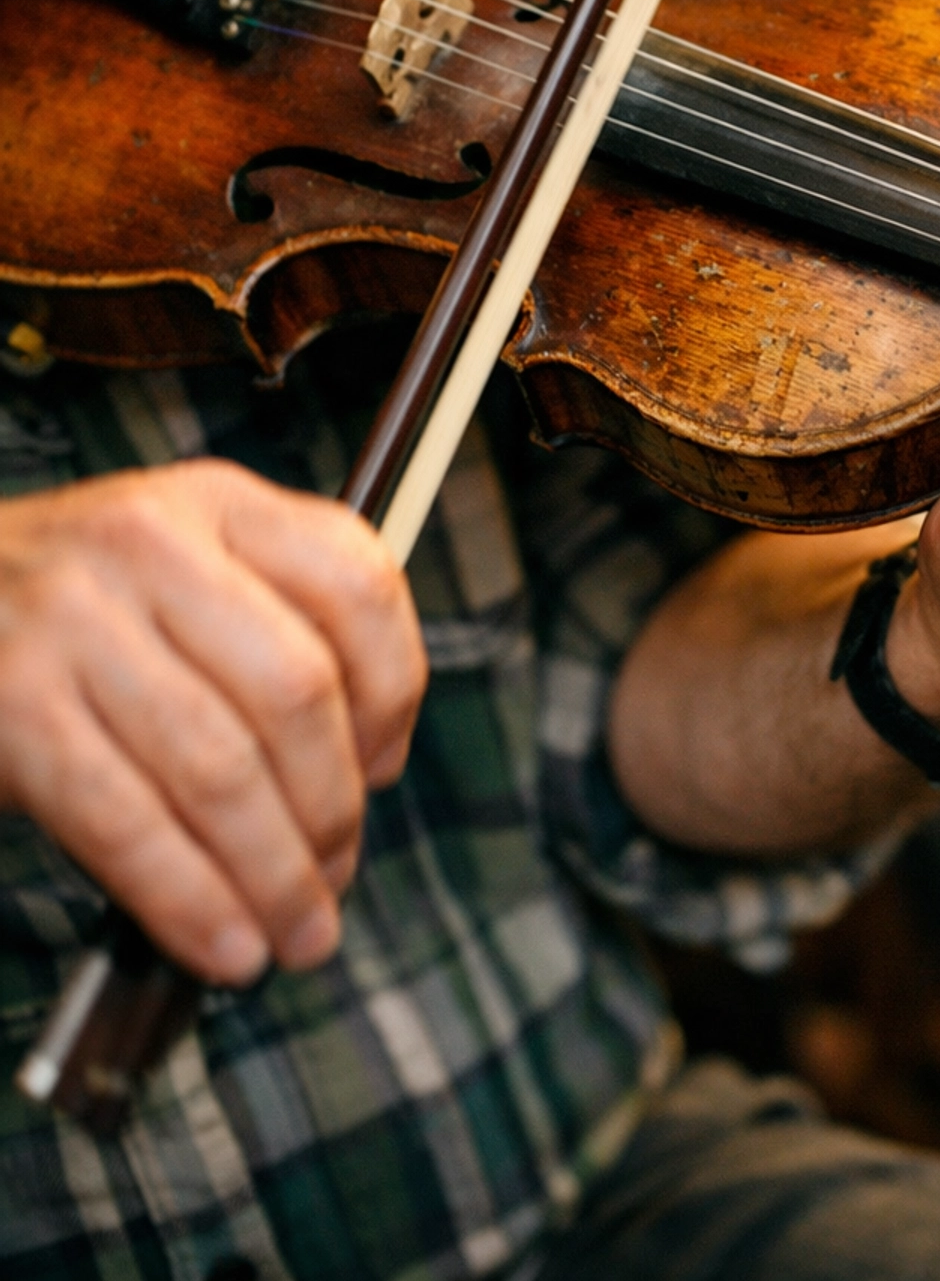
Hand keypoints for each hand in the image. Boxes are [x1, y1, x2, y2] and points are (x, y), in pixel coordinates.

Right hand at [0, 460, 425, 982]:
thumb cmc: (77, 604)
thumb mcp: (183, 566)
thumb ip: (276, 630)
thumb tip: (368, 769)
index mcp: (218, 503)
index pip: (356, 583)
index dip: (393, 693)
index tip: (384, 766)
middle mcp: (152, 543)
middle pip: (295, 690)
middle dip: (331, 808)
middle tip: (335, 875)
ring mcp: (75, 618)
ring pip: (219, 768)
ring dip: (272, 874)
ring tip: (295, 930)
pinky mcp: (15, 701)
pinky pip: (126, 822)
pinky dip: (189, 900)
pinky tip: (224, 944)